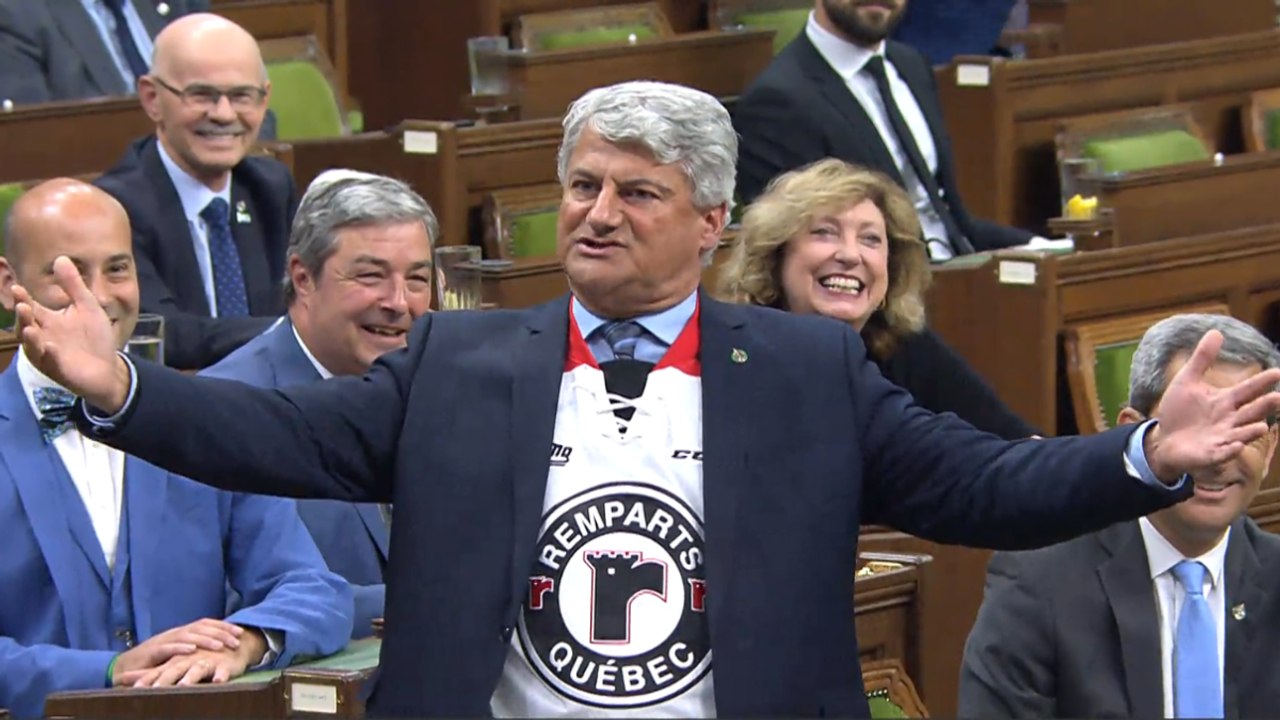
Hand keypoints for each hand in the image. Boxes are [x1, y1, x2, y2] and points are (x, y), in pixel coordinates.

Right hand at [13, 256, 131, 412]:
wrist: (109, 367)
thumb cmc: (95, 337)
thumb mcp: (87, 307)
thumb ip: (74, 285)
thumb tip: (60, 257)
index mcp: (48, 321)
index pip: (31, 307)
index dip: (23, 298)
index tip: (18, 287)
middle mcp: (43, 336)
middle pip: (26, 325)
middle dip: (22, 316)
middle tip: (22, 305)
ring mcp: (48, 354)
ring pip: (32, 345)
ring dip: (29, 336)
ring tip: (29, 327)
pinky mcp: (59, 369)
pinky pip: (50, 362)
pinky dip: (49, 354)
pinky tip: (51, 346)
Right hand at [110, 618, 246, 685]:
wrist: (126, 667)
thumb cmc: (155, 661)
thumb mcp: (178, 653)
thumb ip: (194, 648)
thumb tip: (217, 647)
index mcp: (183, 632)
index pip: (207, 624)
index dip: (224, 627)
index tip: (240, 632)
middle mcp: (176, 633)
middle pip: (202, 627)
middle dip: (221, 632)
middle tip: (237, 639)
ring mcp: (164, 640)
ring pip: (188, 635)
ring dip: (206, 639)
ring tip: (220, 645)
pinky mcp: (153, 651)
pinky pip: (168, 647)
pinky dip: (180, 647)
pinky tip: (192, 649)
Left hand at [1144, 329, 1279, 481]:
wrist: (1164, 438)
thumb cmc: (1180, 411)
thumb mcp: (1187, 381)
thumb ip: (1202, 359)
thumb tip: (1216, 331)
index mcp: (1225, 401)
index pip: (1247, 389)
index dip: (1261, 382)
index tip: (1278, 372)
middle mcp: (1229, 420)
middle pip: (1251, 412)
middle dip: (1265, 406)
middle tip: (1278, 397)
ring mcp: (1221, 438)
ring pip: (1241, 434)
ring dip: (1251, 431)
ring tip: (1262, 426)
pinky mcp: (1209, 454)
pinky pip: (1221, 453)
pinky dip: (1228, 450)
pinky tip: (1235, 446)